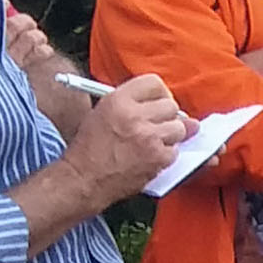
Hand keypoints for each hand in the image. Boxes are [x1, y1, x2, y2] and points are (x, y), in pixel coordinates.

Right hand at [59, 72, 189, 201]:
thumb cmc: (89, 149)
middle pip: (170, 105)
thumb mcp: (102, 113)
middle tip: (154, 126)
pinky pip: (176, 151)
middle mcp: (134, 116)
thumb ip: (133, 103)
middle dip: (165, 116)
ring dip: (169, 136)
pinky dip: (166, 155)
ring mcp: (148, 137)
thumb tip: (170, 106)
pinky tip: (149, 157)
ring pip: (179, 127)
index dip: (158, 94)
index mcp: (118, 100)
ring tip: (150, 143)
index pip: (154, 83)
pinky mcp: (157, 157)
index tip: (158, 102)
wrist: (84, 179)